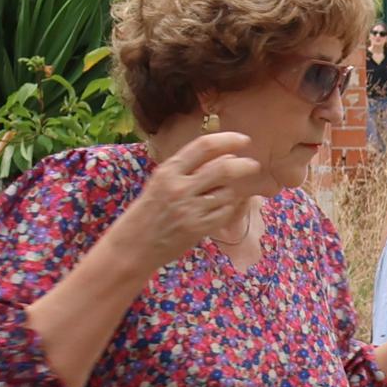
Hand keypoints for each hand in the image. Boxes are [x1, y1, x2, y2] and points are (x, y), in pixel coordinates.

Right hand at [117, 132, 259, 270]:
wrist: (132, 246)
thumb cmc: (148, 212)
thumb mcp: (160, 182)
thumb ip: (188, 169)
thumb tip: (226, 156)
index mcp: (168, 171)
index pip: (204, 146)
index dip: (229, 140)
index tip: (244, 140)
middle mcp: (179, 187)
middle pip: (223, 168)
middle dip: (244, 165)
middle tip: (253, 165)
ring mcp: (190, 209)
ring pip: (228, 192)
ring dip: (236, 190)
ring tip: (231, 191)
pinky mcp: (198, 228)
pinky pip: (226, 212)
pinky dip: (230, 208)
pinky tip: (225, 207)